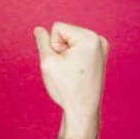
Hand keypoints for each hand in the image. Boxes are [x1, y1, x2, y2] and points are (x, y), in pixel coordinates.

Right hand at [34, 22, 107, 138]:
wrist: (82, 110)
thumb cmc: (66, 88)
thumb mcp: (47, 62)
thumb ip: (41, 42)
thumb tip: (38, 29)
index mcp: (89, 37)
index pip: (57, 28)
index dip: (53, 46)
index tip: (62, 63)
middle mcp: (99, 39)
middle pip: (64, 33)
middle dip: (60, 50)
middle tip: (67, 70)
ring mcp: (101, 47)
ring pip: (69, 41)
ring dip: (65, 55)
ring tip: (71, 72)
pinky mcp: (99, 55)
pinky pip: (76, 48)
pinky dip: (72, 58)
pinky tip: (76, 72)